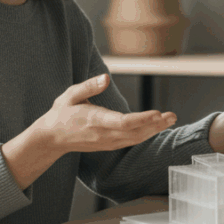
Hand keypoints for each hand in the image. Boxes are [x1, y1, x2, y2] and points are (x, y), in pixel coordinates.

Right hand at [37, 73, 176, 155]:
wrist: (51, 138)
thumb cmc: (61, 113)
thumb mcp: (70, 95)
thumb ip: (88, 87)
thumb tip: (106, 79)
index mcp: (95, 120)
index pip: (123, 122)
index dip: (142, 119)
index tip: (157, 114)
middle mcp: (103, 134)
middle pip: (135, 132)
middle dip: (155, 125)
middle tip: (172, 116)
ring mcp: (107, 142)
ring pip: (135, 138)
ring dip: (154, 130)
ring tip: (170, 120)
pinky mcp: (109, 145)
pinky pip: (130, 141)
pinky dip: (145, 134)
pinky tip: (156, 127)